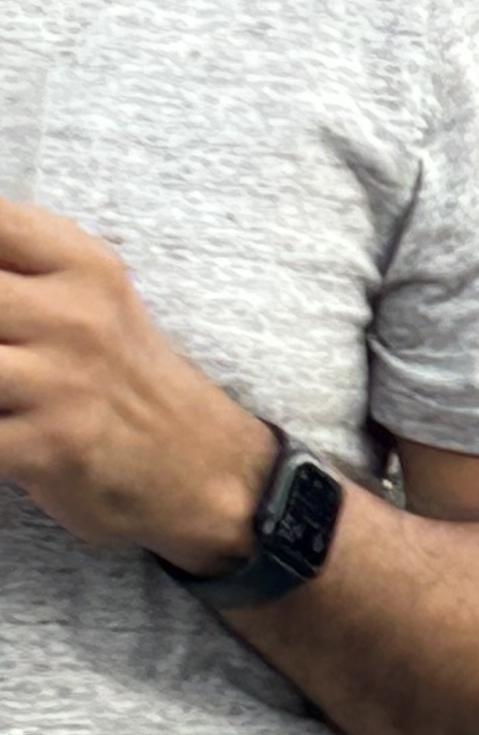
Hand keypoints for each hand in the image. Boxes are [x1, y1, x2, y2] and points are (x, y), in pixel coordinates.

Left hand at [0, 201, 282, 566]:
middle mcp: (75, 317)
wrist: (203, 470)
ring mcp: (63, 382)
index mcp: (82, 265)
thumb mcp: (91, 298)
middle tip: (1, 348)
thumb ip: (20, 270)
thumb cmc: (123, 380)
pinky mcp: (52, 446)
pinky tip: (0, 425)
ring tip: (0, 387)